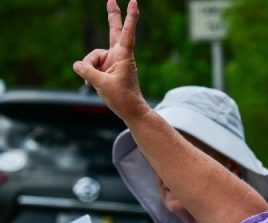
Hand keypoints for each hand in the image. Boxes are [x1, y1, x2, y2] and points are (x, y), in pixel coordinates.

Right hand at [72, 0, 147, 121]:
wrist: (130, 111)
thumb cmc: (122, 98)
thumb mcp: (102, 84)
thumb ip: (86, 71)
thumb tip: (77, 64)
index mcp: (124, 55)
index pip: (127, 32)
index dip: (130, 17)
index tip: (134, 2)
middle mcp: (118, 55)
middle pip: (113, 30)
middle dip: (112, 15)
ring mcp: (112, 61)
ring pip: (91, 58)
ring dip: (90, 70)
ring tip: (97, 83)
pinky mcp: (106, 68)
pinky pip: (90, 66)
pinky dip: (89, 75)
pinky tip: (94, 85)